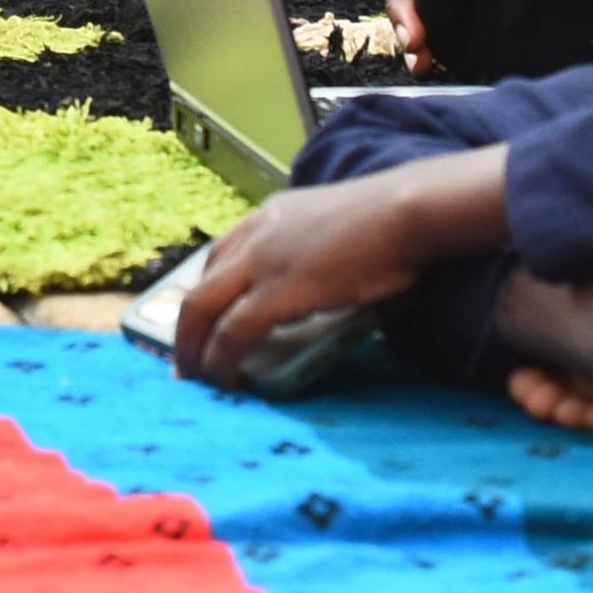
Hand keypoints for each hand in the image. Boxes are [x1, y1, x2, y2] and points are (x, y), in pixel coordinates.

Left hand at [171, 157, 499, 384]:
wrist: (406, 212)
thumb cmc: (394, 220)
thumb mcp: (339, 227)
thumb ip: (322, 250)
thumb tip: (330, 282)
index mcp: (270, 217)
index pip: (221, 257)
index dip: (207, 296)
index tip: (204, 326)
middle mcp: (256, 235)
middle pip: (200, 284)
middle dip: (186, 328)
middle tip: (186, 362)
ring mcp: (263, 262)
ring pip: (203, 308)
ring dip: (194, 348)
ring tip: (197, 379)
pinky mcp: (278, 291)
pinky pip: (233, 331)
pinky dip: (221, 358)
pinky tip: (225, 380)